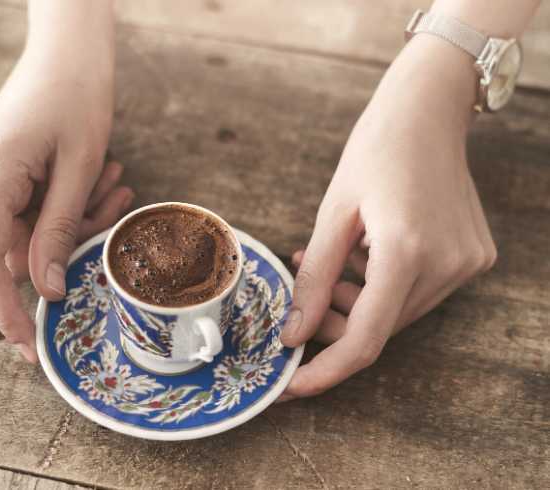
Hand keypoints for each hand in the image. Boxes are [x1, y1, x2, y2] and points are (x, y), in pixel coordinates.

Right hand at [0, 1, 128, 361]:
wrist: (66, 50)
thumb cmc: (77, 97)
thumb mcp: (80, 169)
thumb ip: (59, 233)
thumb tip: (48, 292)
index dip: (4, 311)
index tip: (29, 348)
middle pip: (18, 245)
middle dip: (72, 239)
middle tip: (117, 200)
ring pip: (31, 228)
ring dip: (77, 217)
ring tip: (116, 177)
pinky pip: (31, 208)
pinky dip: (68, 204)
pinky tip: (101, 175)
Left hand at [279, 35, 496, 398]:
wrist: (429, 110)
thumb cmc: (375, 150)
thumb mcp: (333, 213)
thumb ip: (312, 279)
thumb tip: (294, 334)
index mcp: (409, 252)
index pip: (364, 340)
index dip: (324, 371)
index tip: (291, 388)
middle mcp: (447, 265)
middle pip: (379, 327)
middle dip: (334, 323)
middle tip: (304, 293)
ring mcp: (467, 263)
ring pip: (396, 313)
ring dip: (356, 301)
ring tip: (331, 262)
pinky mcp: (473, 257)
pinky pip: (416, 292)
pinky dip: (381, 286)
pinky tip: (363, 254)